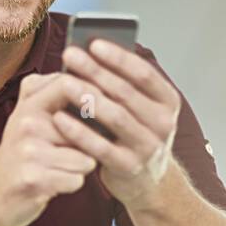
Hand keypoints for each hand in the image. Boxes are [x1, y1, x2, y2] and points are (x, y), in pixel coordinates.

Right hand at [0, 70, 98, 225]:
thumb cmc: (17, 155)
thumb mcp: (24, 117)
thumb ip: (47, 93)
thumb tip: (83, 72)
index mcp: (28, 106)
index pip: (68, 84)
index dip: (92, 92)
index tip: (102, 106)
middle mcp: (27, 125)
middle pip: (85, 130)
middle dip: (86, 144)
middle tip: (67, 151)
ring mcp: (30, 153)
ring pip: (85, 158)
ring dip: (79, 167)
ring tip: (57, 168)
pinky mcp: (35, 180)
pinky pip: (76, 180)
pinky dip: (70, 184)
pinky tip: (52, 183)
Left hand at [53, 38, 180, 207]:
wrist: (148, 182)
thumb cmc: (133, 134)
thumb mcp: (138, 109)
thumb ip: (121, 86)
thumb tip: (88, 53)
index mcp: (167, 101)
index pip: (144, 74)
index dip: (119, 57)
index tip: (93, 43)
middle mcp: (163, 123)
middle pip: (126, 92)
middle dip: (96, 71)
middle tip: (70, 55)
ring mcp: (148, 147)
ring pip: (116, 117)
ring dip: (88, 98)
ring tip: (64, 83)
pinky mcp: (129, 167)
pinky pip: (101, 147)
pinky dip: (79, 132)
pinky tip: (59, 118)